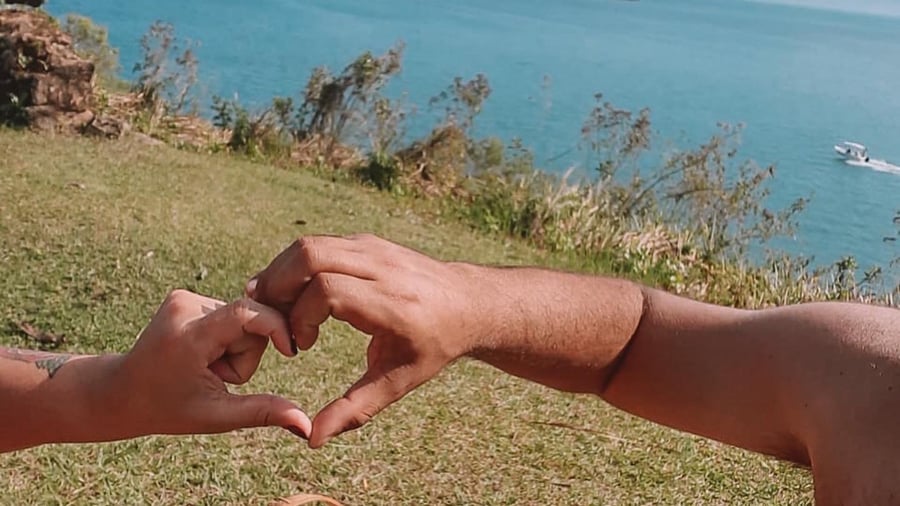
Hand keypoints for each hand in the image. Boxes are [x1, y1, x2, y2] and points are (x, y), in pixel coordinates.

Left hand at [101, 290, 310, 439]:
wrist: (121, 392)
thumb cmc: (168, 409)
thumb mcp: (217, 415)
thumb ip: (263, 412)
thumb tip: (307, 426)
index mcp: (190, 335)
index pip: (248, 313)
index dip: (276, 328)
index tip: (290, 352)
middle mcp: (185, 306)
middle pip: (251, 321)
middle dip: (247, 352)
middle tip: (217, 377)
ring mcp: (183, 297)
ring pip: (243, 318)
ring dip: (236, 346)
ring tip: (206, 367)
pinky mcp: (185, 296)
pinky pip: (229, 313)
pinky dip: (225, 336)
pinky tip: (202, 353)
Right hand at [247, 234, 490, 447]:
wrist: (467, 303)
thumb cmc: (433, 346)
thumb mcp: (399, 382)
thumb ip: (355, 409)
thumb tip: (314, 439)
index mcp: (392, 304)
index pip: (328, 292)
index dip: (301, 317)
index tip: (302, 345)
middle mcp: (383, 268)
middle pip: (311, 257)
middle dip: (277, 287)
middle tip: (269, 319)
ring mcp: (375, 248)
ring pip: (311, 245)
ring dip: (281, 273)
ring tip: (272, 306)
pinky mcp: (368, 242)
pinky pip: (321, 243)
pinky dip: (296, 264)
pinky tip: (292, 293)